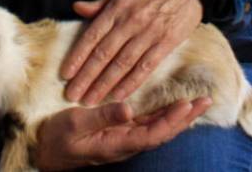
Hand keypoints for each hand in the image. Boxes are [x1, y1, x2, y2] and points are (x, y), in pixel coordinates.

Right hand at [33, 98, 210, 170]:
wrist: (45, 152)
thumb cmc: (58, 137)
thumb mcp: (76, 124)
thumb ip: (103, 116)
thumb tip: (129, 109)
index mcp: (118, 142)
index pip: (153, 133)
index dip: (172, 120)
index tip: (187, 105)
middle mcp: (127, 143)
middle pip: (163, 132)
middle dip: (186, 118)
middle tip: (206, 100)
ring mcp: (125, 139)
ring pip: (159, 128)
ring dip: (180, 117)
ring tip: (198, 102)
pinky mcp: (121, 132)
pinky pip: (149, 125)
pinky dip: (165, 116)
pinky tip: (175, 108)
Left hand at [61, 0, 202, 104]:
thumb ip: (101, 2)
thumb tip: (77, 7)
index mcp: (117, 7)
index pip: (92, 35)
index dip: (77, 56)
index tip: (65, 74)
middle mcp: (130, 21)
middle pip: (104, 54)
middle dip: (86, 77)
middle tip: (72, 94)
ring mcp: (149, 33)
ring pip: (122, 63)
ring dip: (104, 84)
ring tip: (91, 101)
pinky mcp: (166, 43)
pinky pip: (145, 67)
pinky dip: (131, 83)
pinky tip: (119, 96)